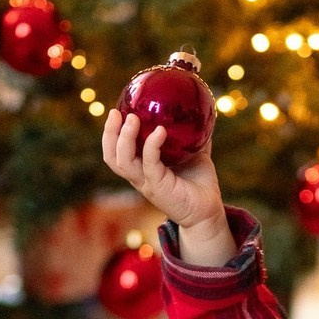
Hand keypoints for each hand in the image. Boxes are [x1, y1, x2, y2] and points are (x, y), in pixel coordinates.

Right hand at [102, 110, 232, 264]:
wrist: (208, 210)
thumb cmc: (200, 183)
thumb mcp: (194, 152)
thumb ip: (192, 134)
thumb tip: (199, 108)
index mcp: (142, 168)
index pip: (116, 151)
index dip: (111, 133)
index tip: (116, 110)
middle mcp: (140, 177)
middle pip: (112, 157)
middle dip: (109, 134)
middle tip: (115, 112)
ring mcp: (147, 183)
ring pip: (123, 162)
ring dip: (124, 139)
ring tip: (132, 119)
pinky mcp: (159, 188)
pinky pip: (150, 164)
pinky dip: (152, 146)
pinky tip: (160, 131)